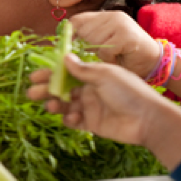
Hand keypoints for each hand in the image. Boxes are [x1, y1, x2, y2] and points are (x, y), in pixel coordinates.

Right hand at [28, 54, 168, 145]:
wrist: (148, 119)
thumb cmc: (129, 92)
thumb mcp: (105, 74)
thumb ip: (82, 69)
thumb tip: (64, 57)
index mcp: (93, 75)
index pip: (67, 73)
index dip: (51, 73)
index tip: (36, 75)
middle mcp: (89, 90)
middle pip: (62, 90)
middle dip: (46, 90)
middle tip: (32, 92)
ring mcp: (90, 107)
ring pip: (65, 105)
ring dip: (55, 105)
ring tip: (51, 107)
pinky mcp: (91, 124)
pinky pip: (74, 121)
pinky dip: (69, 119)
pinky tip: (72, 117)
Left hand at [69, 11, 161, 77]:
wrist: (154, 61)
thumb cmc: (125, 55)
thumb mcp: (103, 43)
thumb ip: (87, 39)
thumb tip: (62, 46)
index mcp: (104, 16)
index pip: (77, 20)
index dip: (68, 34)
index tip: (65, 48)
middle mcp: (113, 16)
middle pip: (83, 32)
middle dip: (86, 47)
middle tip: (98, 54)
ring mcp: (121, 24)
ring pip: (93, 41)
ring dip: (99, 55)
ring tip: (111, 56)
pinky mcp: (127, 36)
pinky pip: (105, 51)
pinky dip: (109, 59)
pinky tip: (118, 58)